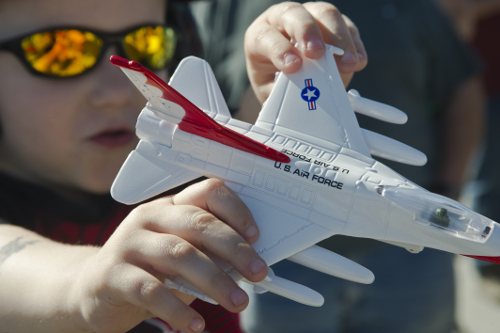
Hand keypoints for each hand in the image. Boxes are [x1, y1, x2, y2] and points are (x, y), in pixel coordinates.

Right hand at [70, 179, 267, 332]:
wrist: (92, 288)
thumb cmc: (146, 269)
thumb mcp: (180, 254)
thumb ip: (208, 254)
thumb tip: (248, 265)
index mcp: (169, 207)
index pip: (207, 192)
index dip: (236, 211)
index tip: (256, 236)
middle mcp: (148, 218)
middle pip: (198, 224)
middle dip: (235, 250)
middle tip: (257, 273)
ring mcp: (128, 244)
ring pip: (180, 255)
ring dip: (216, 281)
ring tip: (237, 301)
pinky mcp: (113, 274)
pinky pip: (152, 291)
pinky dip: (179, 309)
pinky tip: (197, 323)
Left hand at [245, 1, 367, 103]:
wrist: (286, 80)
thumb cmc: (274, 82)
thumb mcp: (271, 91)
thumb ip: (283, 91)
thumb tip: (302, 95)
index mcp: (260, 35)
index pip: (266, 36)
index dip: (280, 49)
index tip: (293, 66)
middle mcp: (283, 20)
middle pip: (296, 14)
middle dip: (308, 32)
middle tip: (317, 54)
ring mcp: (310, 17)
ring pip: (325, 14)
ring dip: (340, 39)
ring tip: (348, 64)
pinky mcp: (333, 25)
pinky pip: (347, 27)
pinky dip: (354, 45)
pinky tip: (357, 62)